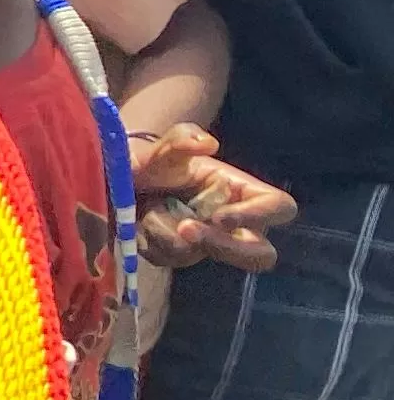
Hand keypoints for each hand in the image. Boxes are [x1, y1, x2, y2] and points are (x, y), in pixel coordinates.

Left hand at [135, 122, 298, 272]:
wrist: (119, 180)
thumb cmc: (153, 161)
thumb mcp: (164, 148)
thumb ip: (182, 140)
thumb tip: (207, 143)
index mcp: (243, 193)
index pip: (279, 208)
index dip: (259, 216)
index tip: (220, 217)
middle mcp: (233, 224)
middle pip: (259, 255)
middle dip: (223, 246)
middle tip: (185, 229)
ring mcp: (207, 243)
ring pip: (199, 256)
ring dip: (166, 234)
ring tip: (146, 208)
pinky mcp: (179, 256)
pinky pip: (169, 260)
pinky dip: (149, 242)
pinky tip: (138, 223)